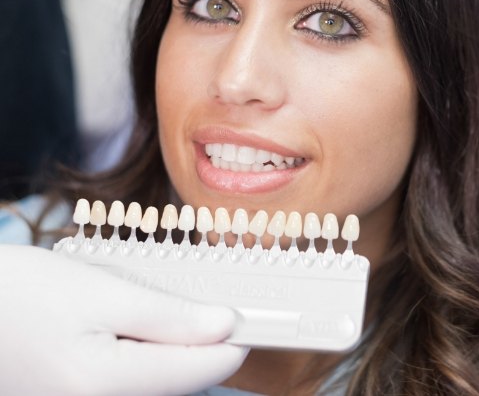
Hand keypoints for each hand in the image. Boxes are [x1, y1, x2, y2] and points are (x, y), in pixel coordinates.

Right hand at [0, 245, 247, 394]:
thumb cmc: (22, 294)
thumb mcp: (102, 294)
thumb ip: (168, 316)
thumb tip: (224, 326)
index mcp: (106, 386)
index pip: (198, 371)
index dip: (232, 341)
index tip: (255, 316)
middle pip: (179, 380)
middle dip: (200, 341)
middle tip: (210, 299)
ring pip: (157, 382)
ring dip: (172, 346)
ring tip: (164, 307)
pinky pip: (131, 381)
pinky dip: (146, 353)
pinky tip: (137, 324)